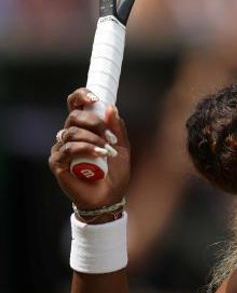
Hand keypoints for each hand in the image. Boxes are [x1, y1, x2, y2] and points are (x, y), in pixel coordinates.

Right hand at [48, 88, 131, 213]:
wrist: (110, 196)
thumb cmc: (115, 172)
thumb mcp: (122, 146)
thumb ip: (117, 127)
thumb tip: (110, 107)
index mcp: (84, 128)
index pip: (75, 104)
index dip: (81, 96)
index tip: (95, 98)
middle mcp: (69, 135)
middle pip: (74, 116)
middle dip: (95, 123)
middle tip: (111, 137)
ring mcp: (61, 149)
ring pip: (72, 132)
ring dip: (93, 138)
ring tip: (108, 150)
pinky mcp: (57, 163)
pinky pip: (68, 148)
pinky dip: (86, 148)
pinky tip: (100, 153)